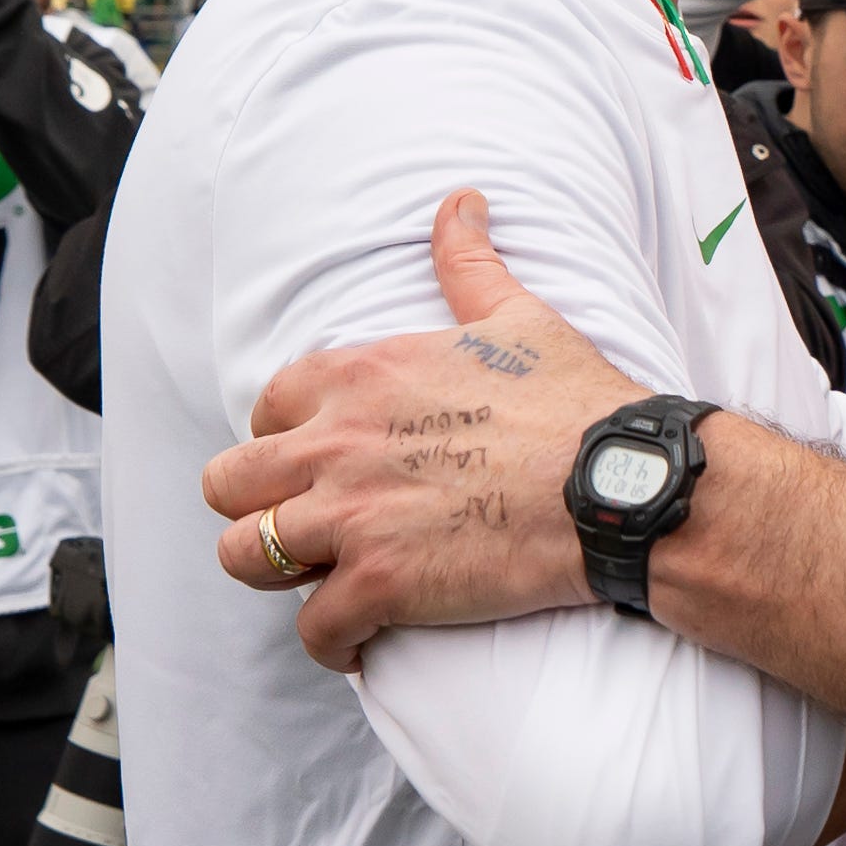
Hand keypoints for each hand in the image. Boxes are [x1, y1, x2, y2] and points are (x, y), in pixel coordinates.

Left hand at [205, 192, 636, 664]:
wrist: (619, 484)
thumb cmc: (576, 401)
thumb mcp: (516, 316)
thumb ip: (468, 262)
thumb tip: (460, 202)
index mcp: (358, 377)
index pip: (265, 408)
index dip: (287, 438)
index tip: (321, 461)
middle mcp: (335, 444)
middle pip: (227, 483)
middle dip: (258, 507)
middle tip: (308, 525)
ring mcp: (350, 518)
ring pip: (245, 555)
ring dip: (278, 574)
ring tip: (321, 582)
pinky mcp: (379, 585)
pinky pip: (312, 630)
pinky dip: (333, 643)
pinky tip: (360, 641)